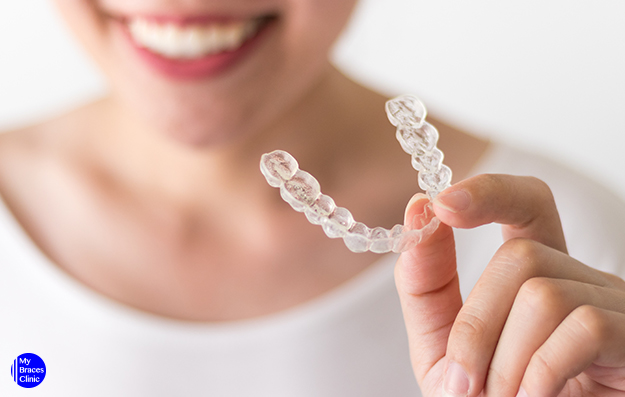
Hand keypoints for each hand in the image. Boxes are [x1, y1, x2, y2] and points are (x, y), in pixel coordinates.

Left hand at [395, 174, 624, 396]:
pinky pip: (584, 327)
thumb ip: (427, 285)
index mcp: (537, 276)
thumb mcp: (444, 346)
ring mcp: (614, 307)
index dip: (491, 192)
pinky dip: (542, 372)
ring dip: (505, 361)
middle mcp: (580, 281)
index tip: (441, 204)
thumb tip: (418, 209)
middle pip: (520, 256)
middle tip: (465, 384)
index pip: (528, 205)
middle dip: (476, 325)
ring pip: (543, 294)